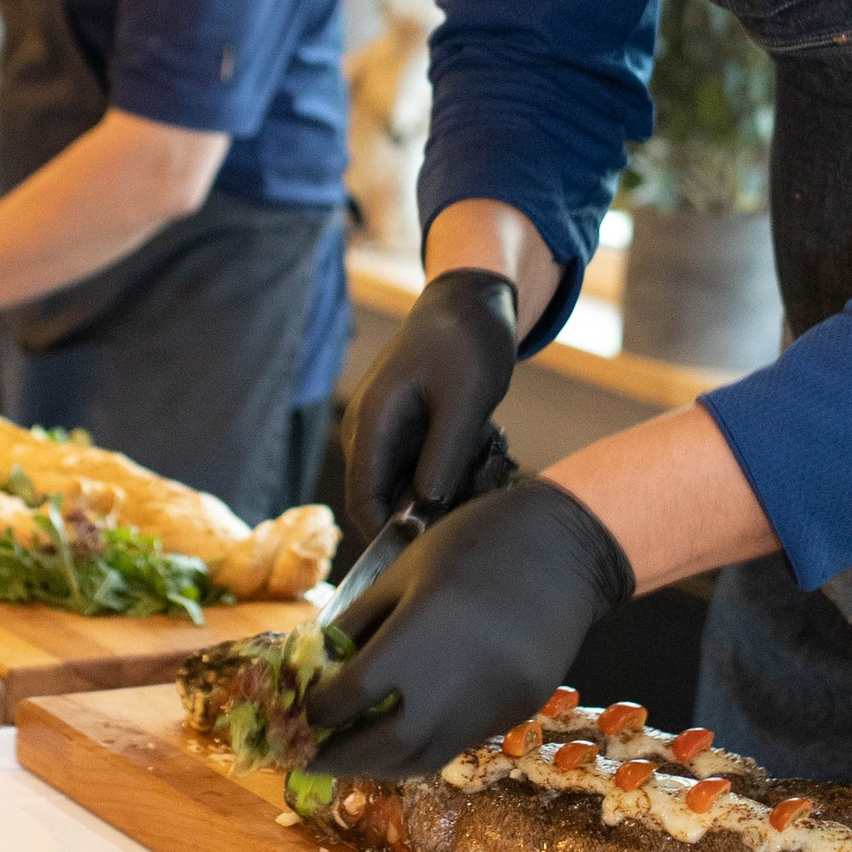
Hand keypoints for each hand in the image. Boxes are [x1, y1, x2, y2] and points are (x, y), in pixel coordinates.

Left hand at [304, 478, 632, 777]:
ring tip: (355, 756)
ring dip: (382, 764)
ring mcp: (491, 705)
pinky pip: (460, 741)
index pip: (349, 698)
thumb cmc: (475, 543)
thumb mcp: (403, 570)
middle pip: (384, 747)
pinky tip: (408, 730)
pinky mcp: (517, 712)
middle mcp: (454, 684)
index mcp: (416, 638)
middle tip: (311, 758)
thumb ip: (360, 622)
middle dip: (340, 758)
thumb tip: (322, 665)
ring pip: (426, 758)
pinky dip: (425, 744)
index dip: (317, 710)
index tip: (301, 712)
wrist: (565, 546)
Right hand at [341, 267, 517, 538]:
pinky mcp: (404, 435)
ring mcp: (384, 436)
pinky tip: (481, 450)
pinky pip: (419, 474)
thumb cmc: (466, 342)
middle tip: (479, 495)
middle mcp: (367, 434)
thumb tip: (423, 513)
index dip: (393, 537)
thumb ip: (442, 458)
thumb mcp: (465, 401)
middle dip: (430, 514)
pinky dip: (450, 474)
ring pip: (406, 492)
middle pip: (385, 504)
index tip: (441, 548)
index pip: (364, 504)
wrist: (469, 302)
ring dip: (445, 493)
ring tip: (486, 461)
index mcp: (370, 424)